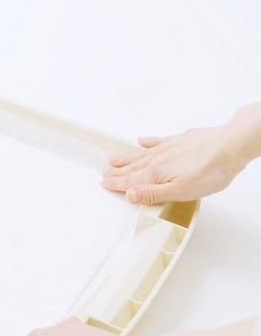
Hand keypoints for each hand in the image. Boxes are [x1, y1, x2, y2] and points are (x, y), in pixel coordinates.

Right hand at [101, 126, 243, 205]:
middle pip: (132, 168)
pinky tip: (142, 141)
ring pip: (141, 155)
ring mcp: (169, 148)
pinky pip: (158, 141)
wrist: (231, 146)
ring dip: (127, 158)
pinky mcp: (180, 140)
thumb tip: (130, 195)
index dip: (116, 183)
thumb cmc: (211, 170)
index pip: (130, 181)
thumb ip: (153, 193)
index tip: (104, 183)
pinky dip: (148, 142)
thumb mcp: (180, 191)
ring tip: (114, 159)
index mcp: (156, 174)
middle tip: (105, 172)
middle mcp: (158, 159)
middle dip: (117, 171)